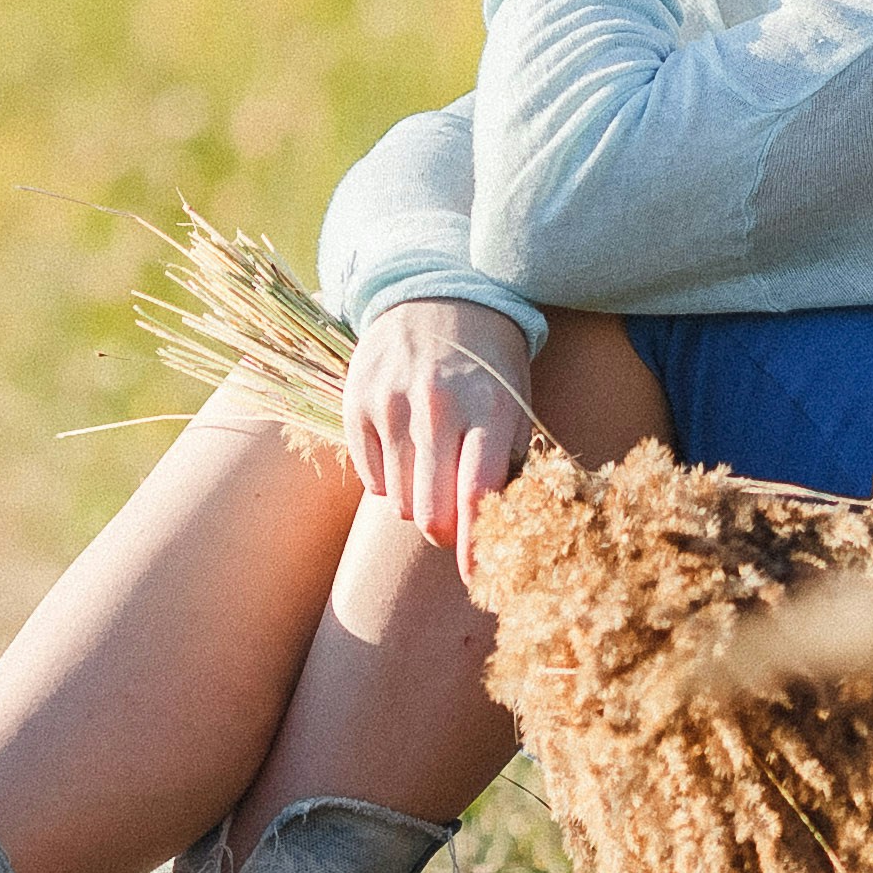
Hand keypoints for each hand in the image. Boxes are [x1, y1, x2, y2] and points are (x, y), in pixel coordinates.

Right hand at [344, 297, 539, 552]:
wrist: (437, 294)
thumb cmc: (489, 362)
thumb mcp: (515, 403)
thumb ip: (508, 465)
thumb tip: (500, 532)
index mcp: (488, 408)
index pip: (478, 495)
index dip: (477, 547)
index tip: (480, 578)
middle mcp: (436, 406)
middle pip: (430, 511)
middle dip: (444, 532)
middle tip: (454, 524)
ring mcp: (390, 403)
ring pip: (398, 502)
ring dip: (418, 504)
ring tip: (432, 473)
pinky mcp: (356, 403)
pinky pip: (371, 480)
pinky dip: (390, 482)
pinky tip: (406, 453)